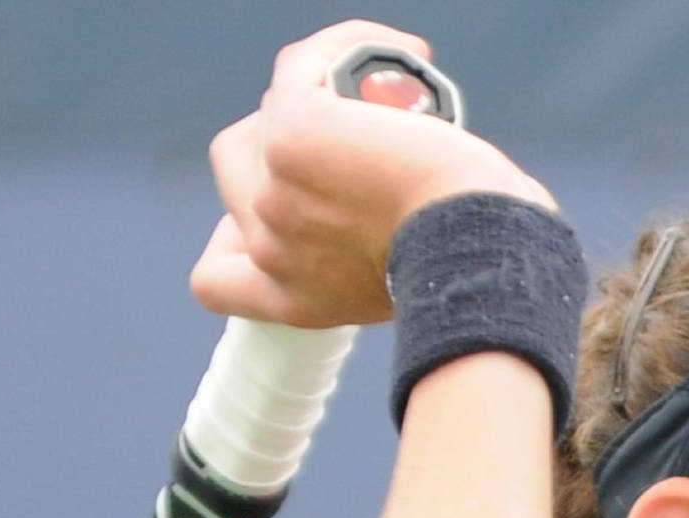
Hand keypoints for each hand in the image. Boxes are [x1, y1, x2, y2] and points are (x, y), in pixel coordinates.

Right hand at [190, 20, 555, 327]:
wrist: (473, 248)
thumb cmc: (465, 268)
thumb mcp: (396, 285)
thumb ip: (359, 259)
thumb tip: (371, 206)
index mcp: (291, 299)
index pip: (216, 278)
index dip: (233, 237)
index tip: (280, 212)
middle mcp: (269, 248)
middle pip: (234, 162)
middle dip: (283, 134)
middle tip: (353, 131)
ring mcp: (272, 188)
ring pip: (269, 108)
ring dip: (324, 85)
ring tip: (393, 91)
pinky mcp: (292, 134)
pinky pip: (301, 65)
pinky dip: (346, 47)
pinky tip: (404, 53)